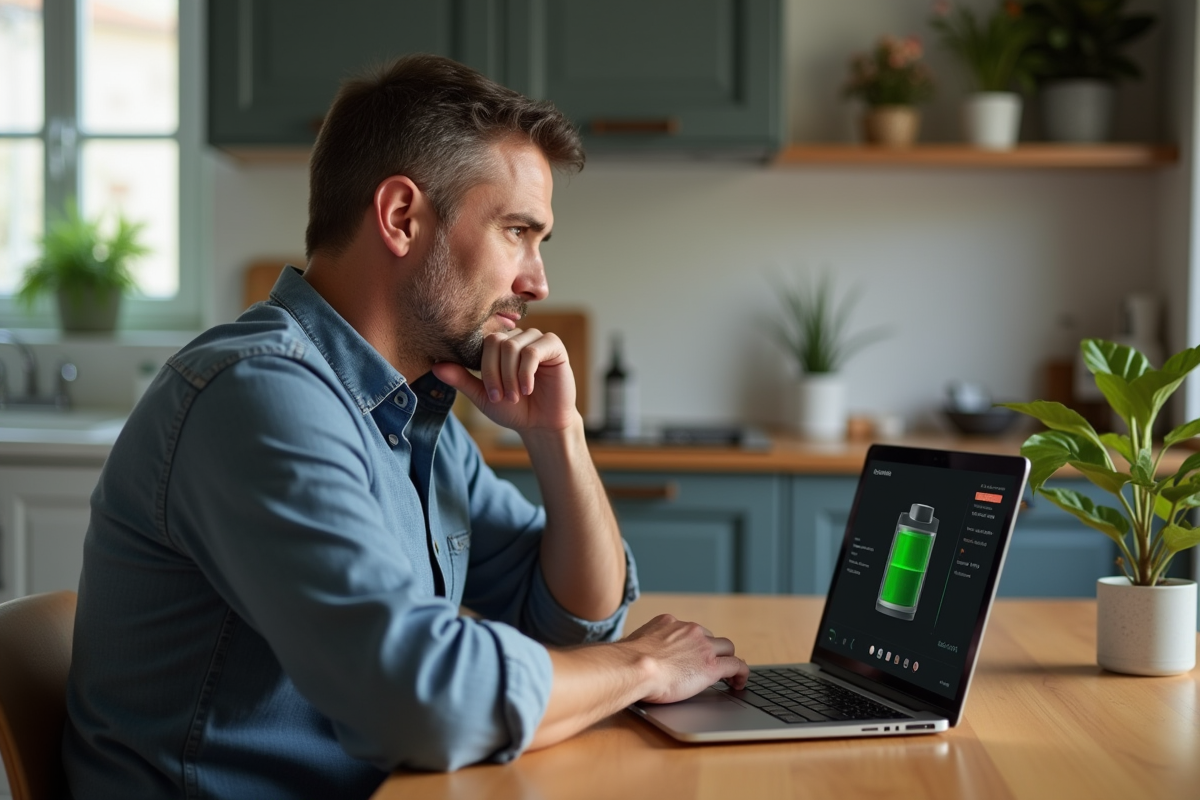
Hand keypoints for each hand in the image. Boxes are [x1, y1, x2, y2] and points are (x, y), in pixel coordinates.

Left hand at [432, 328, 577, 433]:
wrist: (542, 424)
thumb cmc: (513, 409)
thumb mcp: (482, 395)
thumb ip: (461, 379)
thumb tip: (435, 366)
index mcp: (499, 345)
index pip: (482, 343)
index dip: (484, 368)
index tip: (490, 394)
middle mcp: (517, 337)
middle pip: (496, 342)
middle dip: (496, 373)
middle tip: (502, 397)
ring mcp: (536, 339)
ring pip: (513, 347)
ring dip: (511, 377)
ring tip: (516, 396)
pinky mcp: (553, 345)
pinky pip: (532, 351)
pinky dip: (526, 374)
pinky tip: (528, 389)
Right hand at [621, 614, 748, 703]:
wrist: (634, 667)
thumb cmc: (626, 662)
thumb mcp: (633, 645)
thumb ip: (641, 648)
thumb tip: (634, 657)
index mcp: (668, 622)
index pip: (689, 631)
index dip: (694, 644)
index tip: (692, 655)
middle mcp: (688, 630)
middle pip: (710, 637)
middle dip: (712, 651)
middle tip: (710, 665)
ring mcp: (703, 647)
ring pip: (727, 648)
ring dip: (728, 660)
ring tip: (730, 675)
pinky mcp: (712, 665)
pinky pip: (736, 665)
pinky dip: (741, 673)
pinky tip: (739, 683)